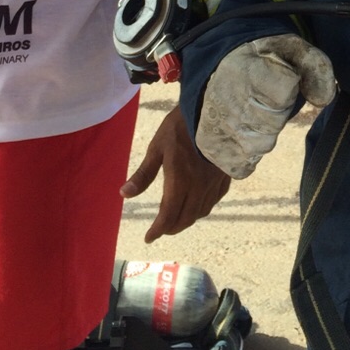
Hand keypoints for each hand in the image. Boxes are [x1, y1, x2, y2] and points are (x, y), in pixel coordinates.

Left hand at [122, 107, 230, 243]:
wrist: (215, 111)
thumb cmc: (181, 126)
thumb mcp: (157, 147)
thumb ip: (143, 174)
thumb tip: (124, 194)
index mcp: (179, 182)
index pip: (167, 216)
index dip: (157, 230)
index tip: (149, 238)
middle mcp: (198, 188)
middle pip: (185, 218)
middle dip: (171, 228)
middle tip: (160, 230)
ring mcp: (214, 183)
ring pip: (201, 212)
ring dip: (187, 220)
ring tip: (177, 219)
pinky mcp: (225, 176)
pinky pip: (214, 200)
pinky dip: (203, 208)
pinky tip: (198, 203)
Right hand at [195, 35, 335, 178]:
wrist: (216, 69)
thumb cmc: (262, 60)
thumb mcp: (290, 49)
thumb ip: (315, 66)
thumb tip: (324, 100)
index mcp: (244, 70)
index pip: (284, 91)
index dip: (289, 84)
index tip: (279, 75)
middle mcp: (226, 100)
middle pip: (275, 122)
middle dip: (278, 110)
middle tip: (264, 96)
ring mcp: (216, 127)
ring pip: (263, 146)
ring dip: (265, 132)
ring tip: (253, 112)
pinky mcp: (211, 149)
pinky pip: (245, 166)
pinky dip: (249, 154)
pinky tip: (242, 132)